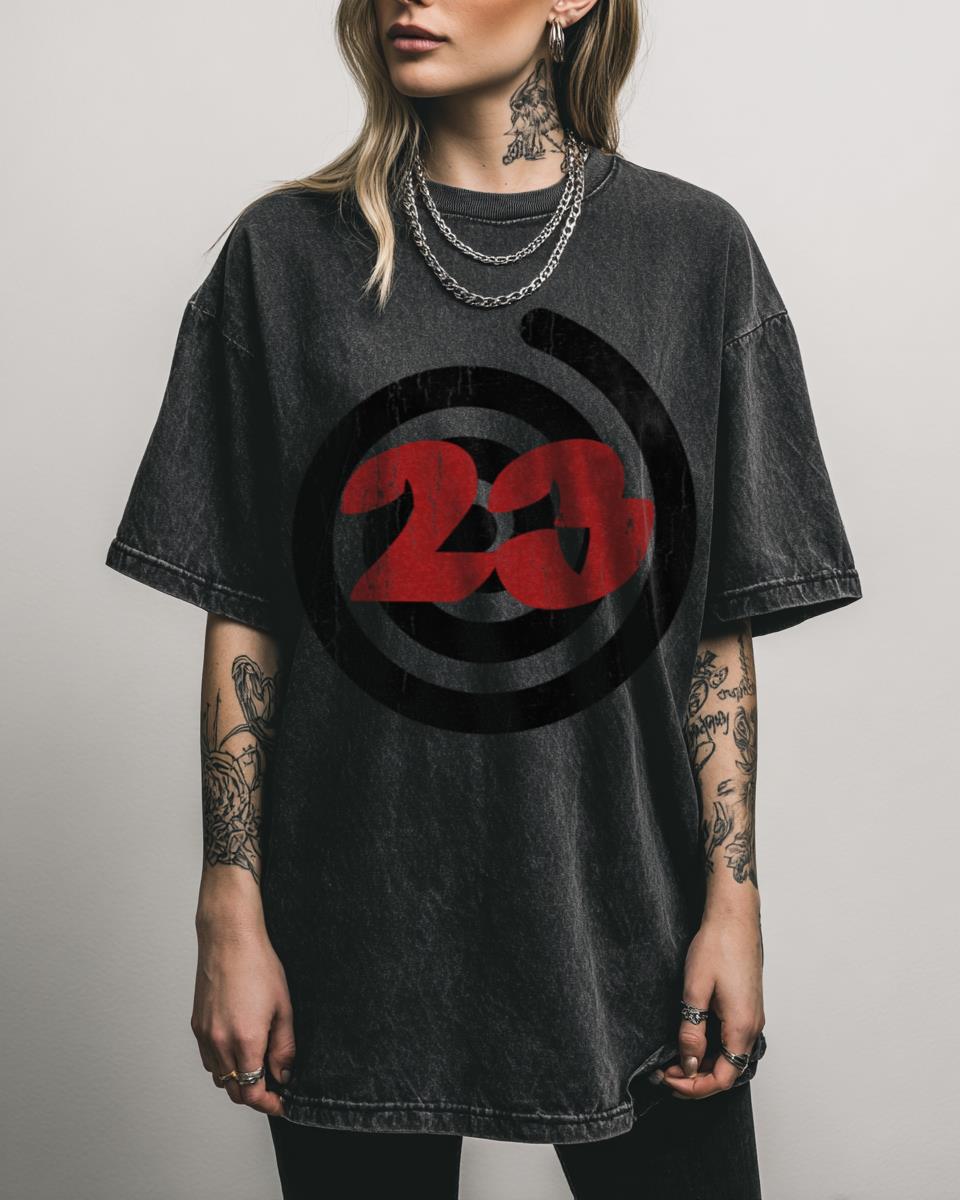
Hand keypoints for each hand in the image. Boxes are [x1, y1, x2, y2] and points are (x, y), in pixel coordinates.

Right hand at [191, 913, 295, 1116]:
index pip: (252, 1092)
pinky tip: (238, 1049)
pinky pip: (208, 1059)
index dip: (268, 1104)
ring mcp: (205, 1035)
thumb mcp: (283, 1007)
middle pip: (234, 1091)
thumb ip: (284, 1047)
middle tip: (274, 1088)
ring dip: (238, 1080)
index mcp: (245, 1040)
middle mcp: (220, 1043)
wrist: (229, 939)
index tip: (281, 1103)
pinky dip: (223, 1065)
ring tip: (258, 1066)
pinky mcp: (196, 1026)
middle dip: (255, 1095)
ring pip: (219, 1077)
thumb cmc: (258, 966)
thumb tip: (284, 1074)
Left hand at [658, 908, 764, 1099]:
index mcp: (742, 1027)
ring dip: (703, 1064)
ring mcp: (752, 1017)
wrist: (735, 918)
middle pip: (727, 1072)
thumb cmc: (717, 946)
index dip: (694, 1087)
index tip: (668, 1079)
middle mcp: (753, 1027)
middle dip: (695, 1079)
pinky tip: (691, 1041)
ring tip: (673, 1059)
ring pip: (729, 1057)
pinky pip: (731, 1041)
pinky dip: (711, 1049)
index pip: (722, 1078)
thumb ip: (692, 1031)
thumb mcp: (695, 990)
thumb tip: (689, 1064)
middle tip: (664, 1072)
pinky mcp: (747, 1008)